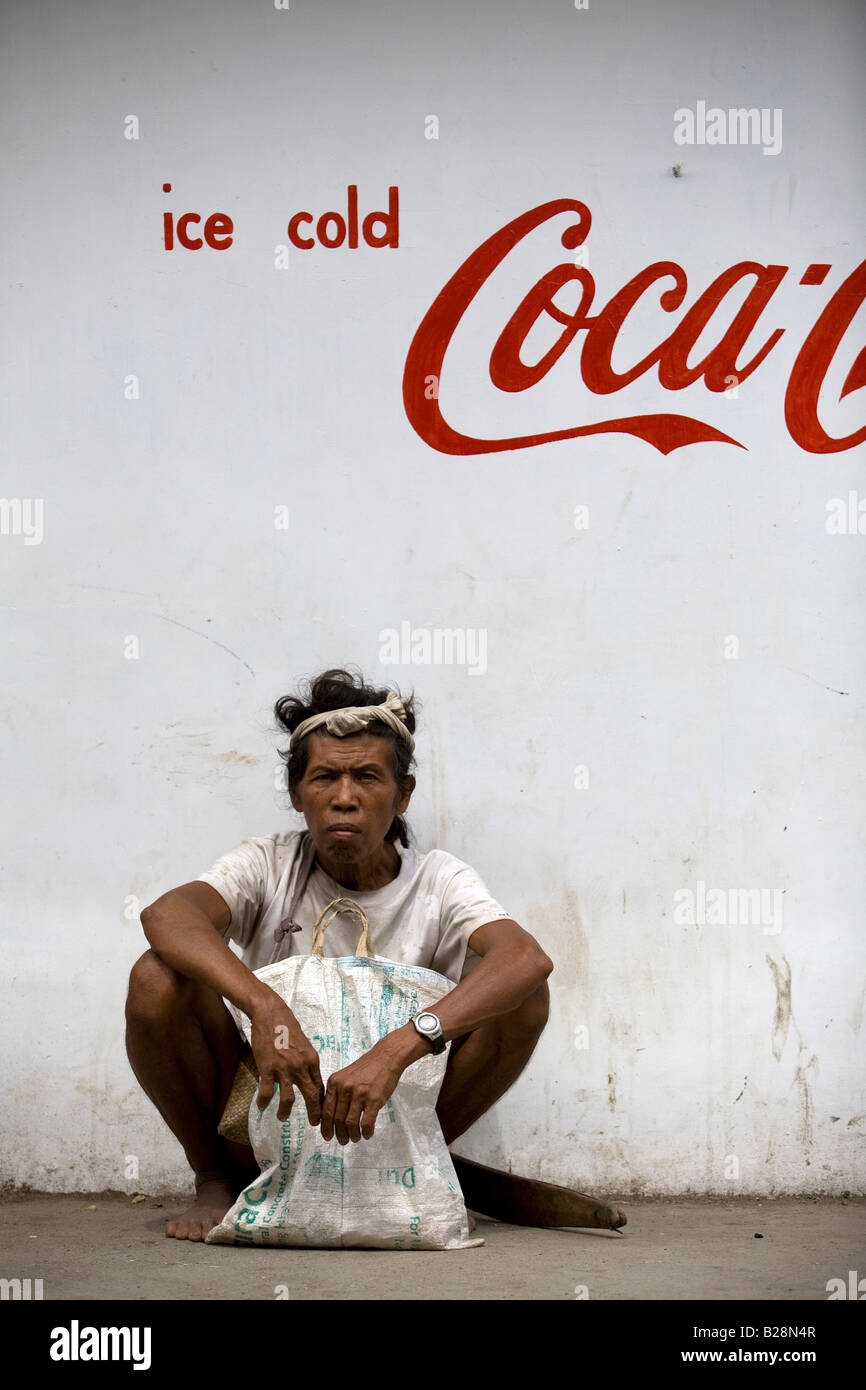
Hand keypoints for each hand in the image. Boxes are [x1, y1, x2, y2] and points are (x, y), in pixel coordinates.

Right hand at [249, 993, 323, 1124]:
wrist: (271, 1014)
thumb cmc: (287, 1027)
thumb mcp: (304, 1044)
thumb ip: (306, 1062)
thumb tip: (308, 1077)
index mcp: (312, 1060)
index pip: (320, 1086)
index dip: (321, 1101)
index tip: (321, 1111)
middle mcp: (301, 1066)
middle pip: (311, 1096)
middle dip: (314, 1113)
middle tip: (315, 1123)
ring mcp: (284, 1069)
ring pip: (289, 1099)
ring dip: (286, 1112)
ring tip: (282, 1118)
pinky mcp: (268, 1068)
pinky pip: (267, 1092)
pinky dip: (263, 1102)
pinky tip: (261, 1106)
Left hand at [320, 1041, 405, 1143]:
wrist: (386, 1057)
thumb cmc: (367, 1068)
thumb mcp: (345, 1076)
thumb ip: (337, 1093)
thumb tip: (330, 1116)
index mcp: (334, 1082)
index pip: (326, 1110)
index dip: (325, 1127)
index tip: (327, 1136)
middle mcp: (344, 1088)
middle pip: (337, 1119)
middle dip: (339, 1134)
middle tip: (342, 1141)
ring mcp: (359, 1093)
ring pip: (350, 1123)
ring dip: (352, 1135)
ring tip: (356, 1138)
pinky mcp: (374, 1099)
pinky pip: (366, 1122)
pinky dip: (366, 1132)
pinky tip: (367, 1134)